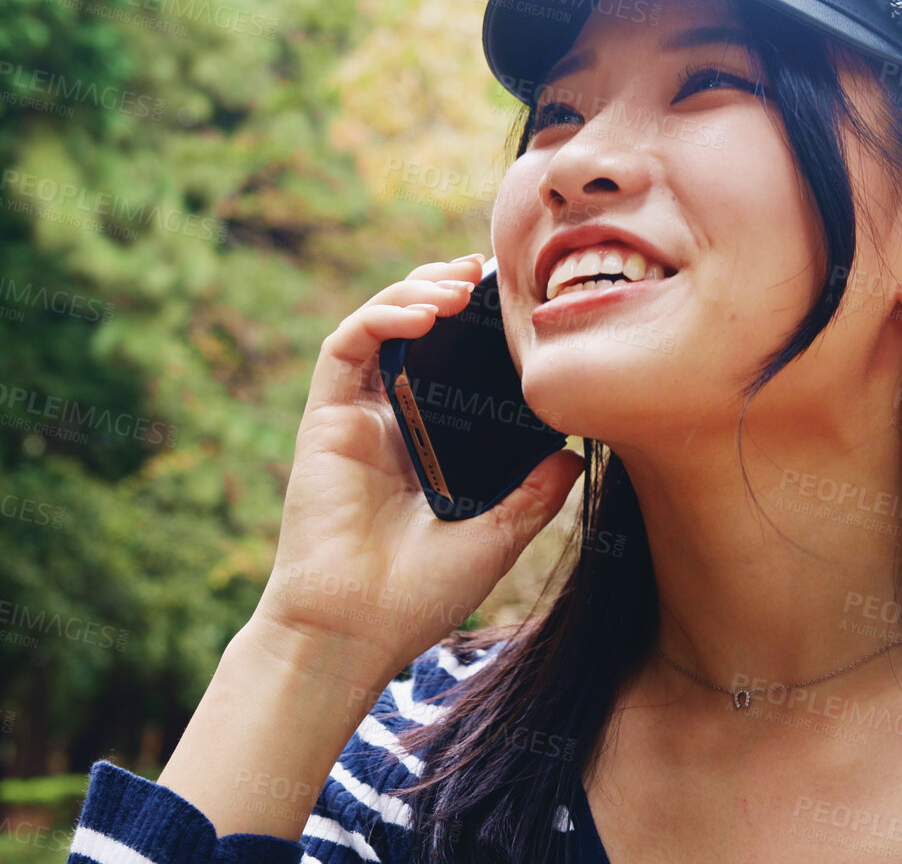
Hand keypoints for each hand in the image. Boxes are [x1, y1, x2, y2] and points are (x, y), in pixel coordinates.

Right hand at [251, 253, 586, 677]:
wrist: (354, 631)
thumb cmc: (417, 596)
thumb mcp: (497, 538)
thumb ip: (533, 494)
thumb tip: (577, 452)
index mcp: (424, 444)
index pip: (449, 363)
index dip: (476, 325)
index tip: (515, 301)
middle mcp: (386, 421)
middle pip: (412, 329)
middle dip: (445, 288)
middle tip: (486, 270)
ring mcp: (353, 417)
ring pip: (377, 324)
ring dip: (415, 292)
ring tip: (460, 286)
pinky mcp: (324, 419)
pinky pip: (346, 347)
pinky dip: (381, 317)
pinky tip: (423, 314)